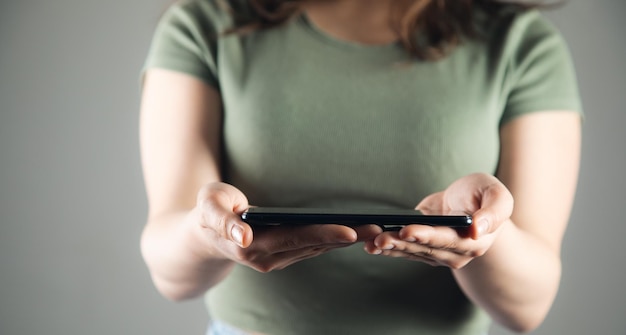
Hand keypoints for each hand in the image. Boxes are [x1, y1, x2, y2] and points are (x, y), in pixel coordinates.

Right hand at [194, 183, 380, 271]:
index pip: (294, 238)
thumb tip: (244, 239)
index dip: (322, 234)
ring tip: (375, 229)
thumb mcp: (208, 206)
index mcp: (250, 246)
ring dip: (345, 241)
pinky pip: (311, 249)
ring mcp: (274, 260)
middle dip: (346, 237)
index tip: (350, 231)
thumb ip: (223, 221)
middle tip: (378, 228)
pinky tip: (354, 234)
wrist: (201, 235)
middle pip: (312, 246)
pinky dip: (333, 242)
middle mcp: (266, 258)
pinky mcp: (281, 257)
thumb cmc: (206, 212)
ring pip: (315, 250)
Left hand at [363, 173, 513, 268]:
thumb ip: (494, 211)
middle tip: (380, 237)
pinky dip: (387, 248)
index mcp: (474, 241)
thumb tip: (478, 229)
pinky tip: (370, 245)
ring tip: (371, 242)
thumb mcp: (497, 195)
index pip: (447, 239)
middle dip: (401, 242)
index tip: (408, 230)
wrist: (470, 202)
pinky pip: (404, 250)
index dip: (426, 235)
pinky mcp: (422, 249)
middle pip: (424, 248)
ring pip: (412, 251)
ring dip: (391, 247)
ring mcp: (438, 254)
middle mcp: (455, 253)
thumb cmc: (483, 195)